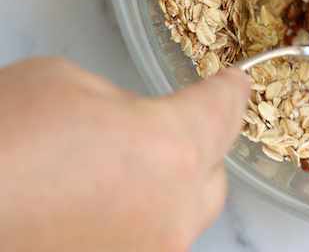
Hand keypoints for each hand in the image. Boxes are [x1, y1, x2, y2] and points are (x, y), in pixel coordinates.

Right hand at [0, 56, 250, 251]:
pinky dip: (128, 227)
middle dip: (195, 149)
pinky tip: (87, 213)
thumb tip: (131, 125)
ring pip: (180, 219)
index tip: (234, 84)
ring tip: (107, 177)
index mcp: (173, 148)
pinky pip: (144, 245)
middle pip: (213, 176)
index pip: (225, 110)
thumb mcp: (62, 84)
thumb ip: (120, 102)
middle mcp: (174, 214)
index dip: (230, 91)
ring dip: (160, 194)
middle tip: (158, 132)